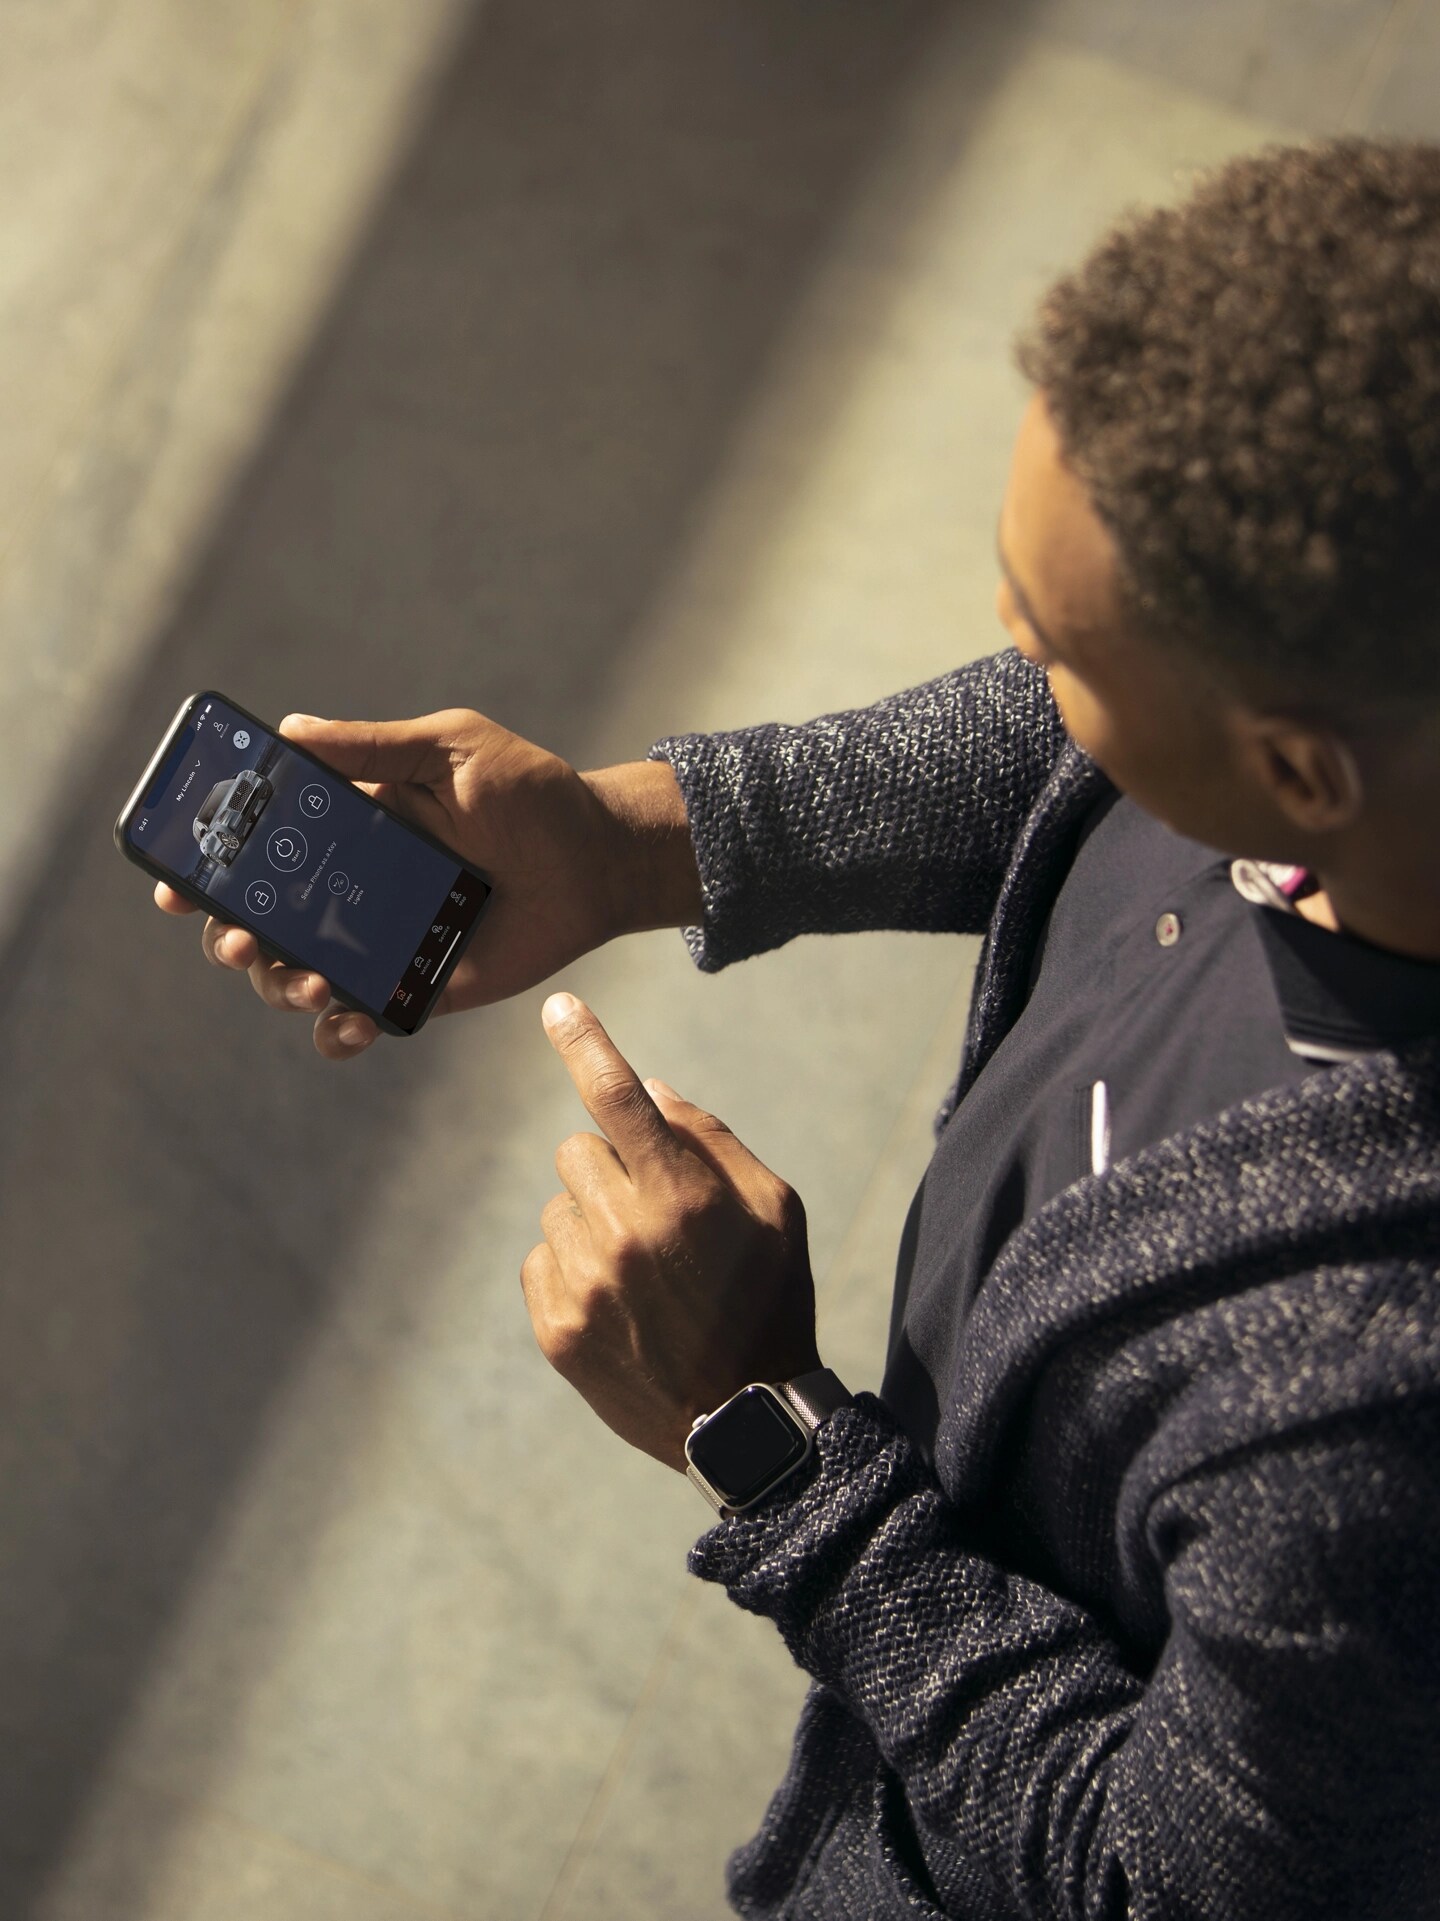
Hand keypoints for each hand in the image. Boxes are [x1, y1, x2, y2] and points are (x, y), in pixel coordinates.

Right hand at [155, 711, 697, 1059]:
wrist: (598, 859)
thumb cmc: (528, 793)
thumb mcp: (451, 749)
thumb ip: (374, 745)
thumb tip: (288, 731)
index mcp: (344, 830)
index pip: (254, 850)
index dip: (203, 866)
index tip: (173, 881)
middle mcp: (349, 889)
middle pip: (255, 923)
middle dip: (228, 936)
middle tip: (243, 938)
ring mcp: (379, 943)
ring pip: (293, 978)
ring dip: (281, 986)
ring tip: (313, 982)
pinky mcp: (417, 988)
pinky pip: (357, 1021)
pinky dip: (339, 1032)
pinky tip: (351, 1022)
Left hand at [521, 994, 819, 1470]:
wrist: (744, 1419)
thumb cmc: (770, 1300)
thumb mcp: (774, 1210)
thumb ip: (711, 1140)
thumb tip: (650, 1088)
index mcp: (682, 1194)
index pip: (618, 1096)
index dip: (585, 1043)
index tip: (557, 1007)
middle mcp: (625, 1231)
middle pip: (576, 1149)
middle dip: (611, 1167)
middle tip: (655, 1214)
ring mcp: (584, 1283)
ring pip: (557, 1204)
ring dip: (590, 1220)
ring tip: (640, 1269)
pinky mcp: (557, 1327)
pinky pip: (539, 1259)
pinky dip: (570, 1267)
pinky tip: (616, 1302)